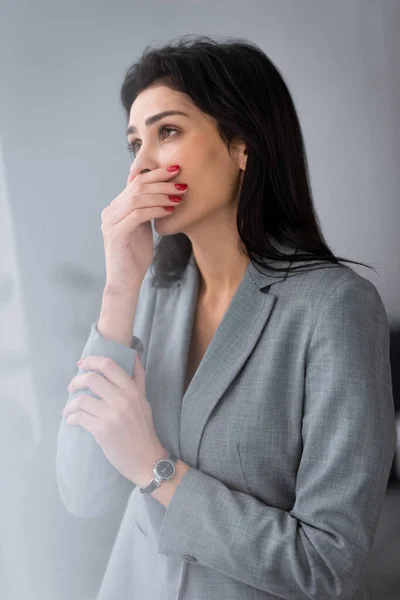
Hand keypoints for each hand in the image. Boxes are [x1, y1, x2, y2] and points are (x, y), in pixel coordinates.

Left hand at [62, 353, 165, 486]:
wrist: (146, 459)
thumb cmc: (143, 429)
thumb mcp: (144, 401)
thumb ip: (138, 379)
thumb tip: (133, 356)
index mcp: (132, 391)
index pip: (109, 366)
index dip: (92, 361)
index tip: (82, 363)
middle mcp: (123, 400)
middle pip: (92, 379)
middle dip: (76, 381)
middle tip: (71, 387)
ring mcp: (112, 415)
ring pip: (82, 399)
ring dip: (70, 404)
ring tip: (68, 409)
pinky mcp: (102, 431)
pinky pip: (79, 418)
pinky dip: (71, 418)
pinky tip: (72, 420)